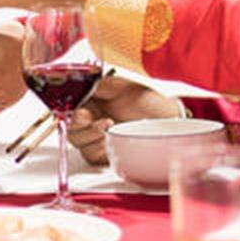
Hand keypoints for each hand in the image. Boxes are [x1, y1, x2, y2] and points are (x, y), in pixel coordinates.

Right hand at [68, 76, 183, 164]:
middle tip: (98, 121)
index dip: (70, 110)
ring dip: (91, 136)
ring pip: (78, 142)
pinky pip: (90, 156)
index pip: (69, 106)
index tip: (82, 112)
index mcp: (91, 100)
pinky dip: (98, 149)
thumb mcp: (126, 86)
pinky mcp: (104, 154)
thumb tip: (87, 85)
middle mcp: (90, 119)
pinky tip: (110, 141)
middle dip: (80, 126)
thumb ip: (104, 85)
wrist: (170, 120)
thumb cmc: (150, 100)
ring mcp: (96, 137)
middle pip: (70, 127)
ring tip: (110, 126)